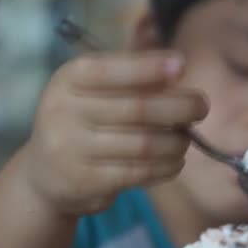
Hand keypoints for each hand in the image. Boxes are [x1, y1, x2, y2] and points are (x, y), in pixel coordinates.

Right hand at [18, 51, 207, 215]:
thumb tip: (177, 70)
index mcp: (69, 79)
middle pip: (138, 108)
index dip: (148, 68)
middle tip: (201, 108)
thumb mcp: (96, 90)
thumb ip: (131, 78)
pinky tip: (176, 161)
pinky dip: (167, 166)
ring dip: (176, 142)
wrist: (46, 174)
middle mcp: (64, 111)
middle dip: (180, 107)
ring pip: (144, 145)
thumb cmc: (86, 121)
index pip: (111, 70)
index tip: (182, 66)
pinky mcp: (85, 181)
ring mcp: (71, 149)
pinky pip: (140, 172)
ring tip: (185, 139)